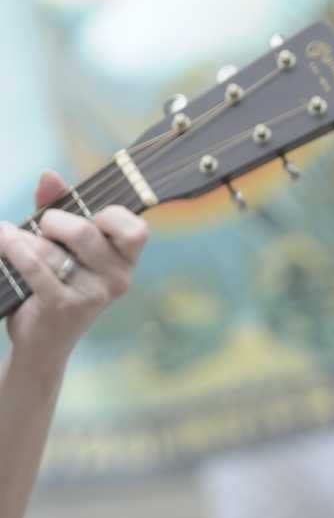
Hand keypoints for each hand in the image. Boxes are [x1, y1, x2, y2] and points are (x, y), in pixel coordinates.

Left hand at [0, 172, 146, 356]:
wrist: (43, 341)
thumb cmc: (57, 284)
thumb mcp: (65, 246)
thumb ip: (60, 208)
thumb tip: (49, 175)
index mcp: (126, 262)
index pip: (136, 230)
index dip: (112, 215)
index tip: (90, 215)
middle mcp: (118, 279)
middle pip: (85, 231)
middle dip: (53, 220)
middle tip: (42, 226)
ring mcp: (93, 295)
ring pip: (52, 249)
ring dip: (24, 238)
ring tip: (13, 238)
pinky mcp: (63, 306)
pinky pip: (34, 266)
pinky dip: (13, 248)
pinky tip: (4, 239)